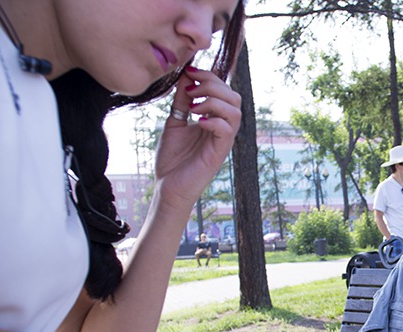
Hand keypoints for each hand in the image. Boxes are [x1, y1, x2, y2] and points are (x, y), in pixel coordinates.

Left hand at [154, 67, 241, 212]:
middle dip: (213, 85)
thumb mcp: (174, 122)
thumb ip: (182, 101)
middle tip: (191, 90)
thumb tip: (186, 76)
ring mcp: (222, 141)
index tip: (189, 72)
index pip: (224, 90)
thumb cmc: (172, 159)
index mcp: (214, 119)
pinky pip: (227, 130)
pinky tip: (197, 122)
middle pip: (234, 97)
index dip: (209, 76)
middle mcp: (222, 128)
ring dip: (213, 101)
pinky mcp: (219, 153)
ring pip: (234, 111)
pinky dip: (213, 120)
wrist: (168, 187)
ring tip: (193, 106)